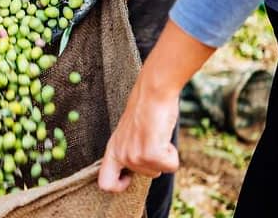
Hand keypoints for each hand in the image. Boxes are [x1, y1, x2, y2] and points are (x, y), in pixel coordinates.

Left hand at [98, 73, 179, 191]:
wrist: (153, 93)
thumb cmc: (146, 110)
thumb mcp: (130, 134)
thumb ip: (130, 151)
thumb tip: (139, 168)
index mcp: (112, 150)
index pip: (105, 183)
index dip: (119, 185)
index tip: (130, 178)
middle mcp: (121, 155)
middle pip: (145, 176)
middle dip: (155, 161)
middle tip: (153, 139)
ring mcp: (134, 156)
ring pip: (158, 171)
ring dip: (164, 155)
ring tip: (157, 135)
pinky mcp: (150, 154)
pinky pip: (170, 166)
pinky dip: (173, 154)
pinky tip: (163, 136)